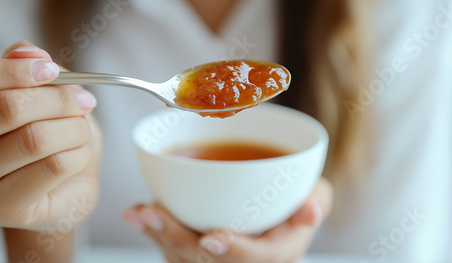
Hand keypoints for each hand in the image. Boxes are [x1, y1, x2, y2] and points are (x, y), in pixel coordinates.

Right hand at [0, 41, 101, 231]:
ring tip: (81, 129)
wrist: (65, 186)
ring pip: (35, 139)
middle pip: (7, 109)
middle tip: (82, 100)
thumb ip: (29, 68)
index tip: (51, 70)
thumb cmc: (50, 135)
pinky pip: (54, 166)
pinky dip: (79, 153)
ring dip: (74, 128)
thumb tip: (27, 51)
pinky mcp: (4, 207)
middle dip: (58, 99)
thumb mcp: (42, 94)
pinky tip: (76, 154)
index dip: (15, 70)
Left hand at [123, 178, 332, 262]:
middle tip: (153, 212)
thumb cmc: (295, 201)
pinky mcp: (199, 250)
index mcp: (277, 253)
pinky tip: (136, 214)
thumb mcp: (315, 196)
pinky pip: (173, 248)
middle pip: (207, 262)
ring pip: (185, 258)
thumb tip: (310, 211)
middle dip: (177, 240)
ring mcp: (219, 259)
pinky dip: (154, 231)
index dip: (234, 252)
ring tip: (138, 212)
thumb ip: (315, 199)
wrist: (279, 212)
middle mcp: (244, 262)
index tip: (211, 238)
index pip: (256, 260)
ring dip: (159, 235)